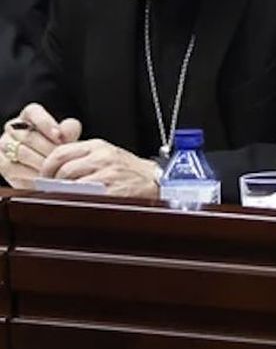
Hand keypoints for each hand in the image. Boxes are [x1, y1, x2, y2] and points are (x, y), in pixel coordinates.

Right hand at [0, 105, 83, 188]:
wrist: (48, 169)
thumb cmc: (59, 148)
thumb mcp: (67, 138)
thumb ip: (69, 131)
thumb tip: (68, 128)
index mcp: (30, 115)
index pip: (33, 112)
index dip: (45, 123)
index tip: (58, 136)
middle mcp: (13, 127)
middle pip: (29, 136)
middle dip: (48, 149)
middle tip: (62, 159)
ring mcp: (4, 144)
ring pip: (21, 152)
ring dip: (40, 163)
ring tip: (56, 169)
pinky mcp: (1, 162)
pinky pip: (12, 167)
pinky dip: (29, 174)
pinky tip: (43, 177)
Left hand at [40, 139, 160, 198]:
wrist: (157, 181)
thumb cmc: (130, 171)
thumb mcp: (107, 154)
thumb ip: (83, 156)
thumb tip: (54, 168)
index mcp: (98, 146)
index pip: (61, 152)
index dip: (48, 167)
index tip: (45, 176)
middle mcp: (102, 157)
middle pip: (64, 169)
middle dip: (54, 182)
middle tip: (52, 190)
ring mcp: (108, 173)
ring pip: (72, 183)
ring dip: (64, 192)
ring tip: (65, 197)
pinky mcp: (113, 190)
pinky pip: (85, 196)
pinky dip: (77, 201)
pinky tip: (79, 202)